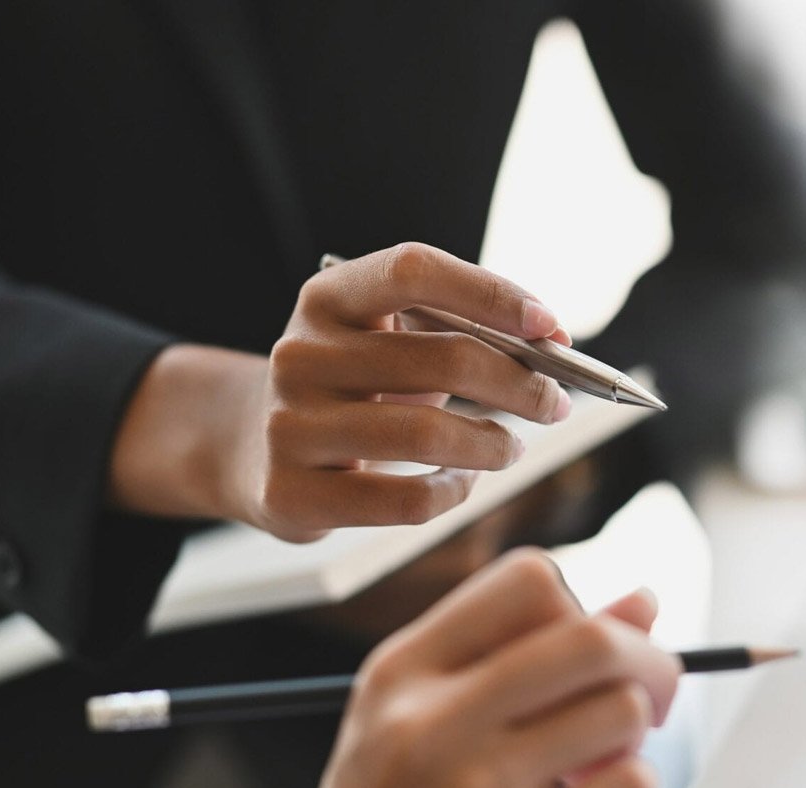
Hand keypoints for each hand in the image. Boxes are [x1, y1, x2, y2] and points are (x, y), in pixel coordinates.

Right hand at [14, 552, 736, 787]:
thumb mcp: (425, 724)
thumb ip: (528, 656)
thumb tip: (647, 598)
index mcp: (401, 670)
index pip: (530, 579)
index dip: (580, 610)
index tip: (582, 661)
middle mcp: (429, 717)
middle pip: (592, 638)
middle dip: (646, 662)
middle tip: (645, 702)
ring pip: (622, 709)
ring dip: (635, 739)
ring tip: (595, 771)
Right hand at [109, 243, 573, 540]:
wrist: (249, 449)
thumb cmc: (351, 389)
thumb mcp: (385, 342)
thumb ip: (455, 333)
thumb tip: (552, 343)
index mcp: (326, 299)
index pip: (413, 269)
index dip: (490, 292)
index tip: (551, 326)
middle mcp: (299, 355)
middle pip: (440, 359)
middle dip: (520, 385)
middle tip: (555, 404)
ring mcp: (289, 426)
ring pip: (426, 435)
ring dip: (493, 444)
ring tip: (512, 447)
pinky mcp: (291, 494)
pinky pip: (405, 499)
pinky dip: (453, 492)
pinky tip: (463, 483)